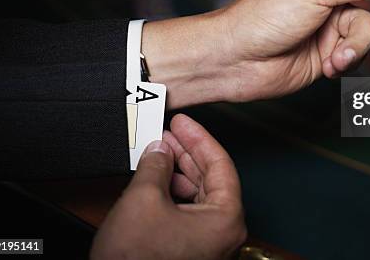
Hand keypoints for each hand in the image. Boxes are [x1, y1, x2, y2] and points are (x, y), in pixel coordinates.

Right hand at [91, 114, 245, 259]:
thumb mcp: (143, 199)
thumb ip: (156, 165)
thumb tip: (159, 151)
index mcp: (226, 218)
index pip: (220, 163)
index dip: (199, 137)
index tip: (184, 122)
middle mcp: (224, 232)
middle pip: (210, 178)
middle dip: (188, 152)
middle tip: (170, 132)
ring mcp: (209, 243)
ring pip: (198, 195)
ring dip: (178, 171)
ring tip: (158, 152)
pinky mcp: (192, 251)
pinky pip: (188, 212)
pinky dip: (173, 192)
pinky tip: (157, 178)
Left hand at [142, 0, 369, 106]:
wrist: (235, 63)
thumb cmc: (261, 16)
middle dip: (369, 9)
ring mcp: (327, 19)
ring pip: (365, 26)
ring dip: (354, 44)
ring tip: (335, 56)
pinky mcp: (328, 48)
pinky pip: (354, 50)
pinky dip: (345, 59)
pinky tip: (327, 64)